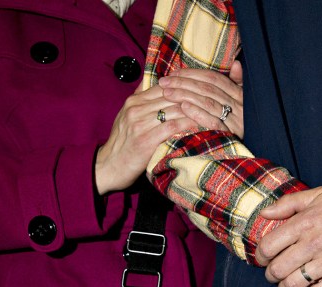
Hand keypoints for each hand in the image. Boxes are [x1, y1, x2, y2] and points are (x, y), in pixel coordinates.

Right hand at [96, 81, 236, 193]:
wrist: (107, 167)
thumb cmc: (122, 145)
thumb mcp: (128, 118)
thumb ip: (143, 103)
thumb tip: (157, 86)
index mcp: (134, 101)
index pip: (164, 86)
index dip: (185, 86)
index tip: (203, 89)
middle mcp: (136, 108)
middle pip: (172, 95)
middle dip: (194, 97)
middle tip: (214, 99)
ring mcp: (139, 123)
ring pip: (174, 109)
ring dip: (195, 110)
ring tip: (212, 111)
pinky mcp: (145, 139)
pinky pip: (172, 126)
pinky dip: (188, 124)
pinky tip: (201, 125)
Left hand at [158, 61, 244, 136]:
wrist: (251, 151)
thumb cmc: (239, 125)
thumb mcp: (239, 102)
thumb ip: (237, 83)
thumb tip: (236, 64)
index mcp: (239, 96)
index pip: (214, 78)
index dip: (193, 73)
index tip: (175, 72)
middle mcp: (239, 106)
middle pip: (208, 89)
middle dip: (183, 82)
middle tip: (164, 81)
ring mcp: (235, 121)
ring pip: (207, 102)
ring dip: (185, 95)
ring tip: (167, 93)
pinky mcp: (230, 135)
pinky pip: (212, 121)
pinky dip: (197, 112)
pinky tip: (183, 107)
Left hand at [256, 187, 321, 286]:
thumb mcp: (320, 193)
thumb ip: (289, 203)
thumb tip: (265, 214)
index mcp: (304, 221)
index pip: (268, 246)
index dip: (261, 256)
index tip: (264, 259)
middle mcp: (314, 242)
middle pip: (277, 269)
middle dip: (271, 275)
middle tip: (274, 275)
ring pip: (293, 284)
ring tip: (287, 286)